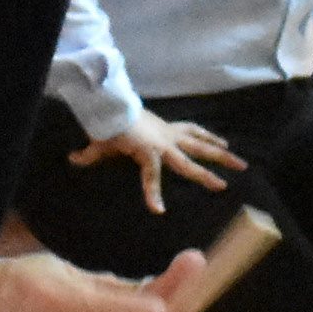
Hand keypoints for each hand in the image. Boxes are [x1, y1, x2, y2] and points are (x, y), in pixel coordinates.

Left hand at [68, 116, 240, 214]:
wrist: (118, 101)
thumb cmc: (109, 125)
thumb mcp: (99, 142)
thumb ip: (88, 155)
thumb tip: (72, 159)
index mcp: (147, 151)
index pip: (151, 175)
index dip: (153, 193)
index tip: (158, 210)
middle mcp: (164, 143)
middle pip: (188, 162)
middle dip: (206, 176)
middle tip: (223, 186)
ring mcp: (172, 134)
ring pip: (201, 144)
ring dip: (220, 154)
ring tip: (240, 163)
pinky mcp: (174, 127)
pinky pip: (195, 131)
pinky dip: (209, 136)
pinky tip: (224, 143)